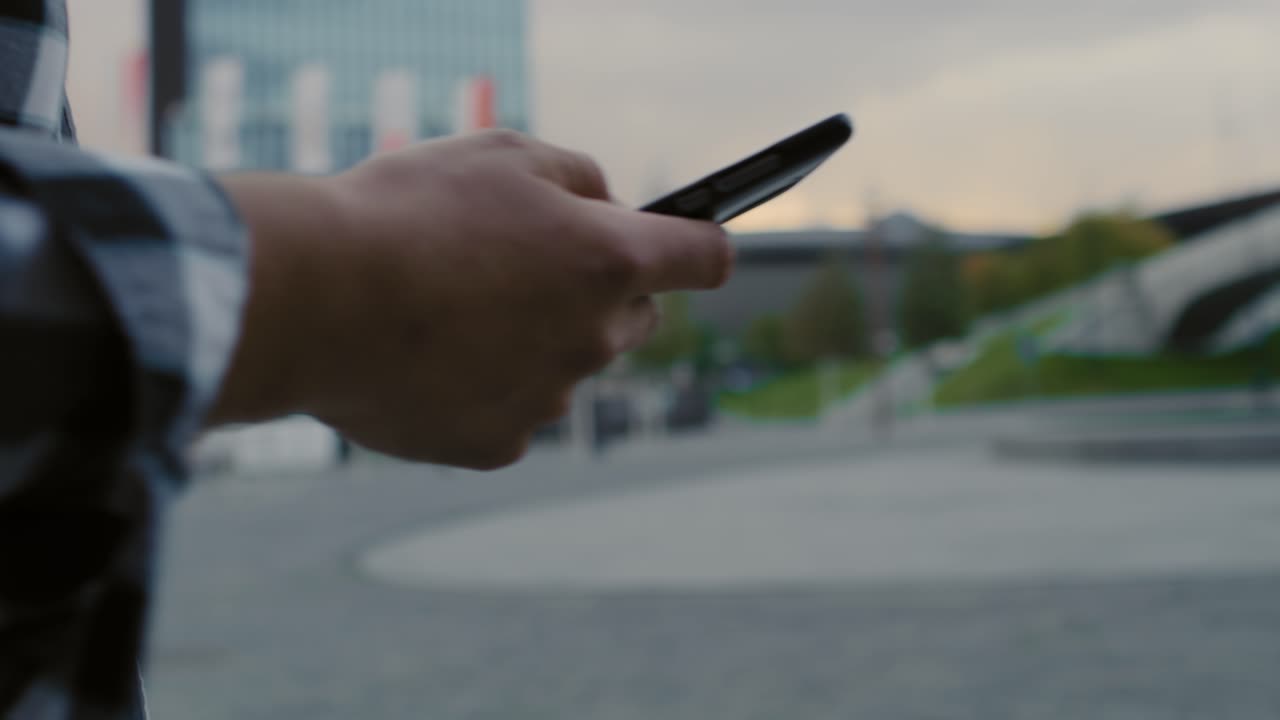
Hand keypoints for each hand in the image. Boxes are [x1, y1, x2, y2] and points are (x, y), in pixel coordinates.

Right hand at [210, 130, 732, 468]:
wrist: (311, 301)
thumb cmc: (404, 212)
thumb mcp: (501, 154)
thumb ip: (577, 178)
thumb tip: (607, 205)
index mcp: (608, 260)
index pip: (704, 258)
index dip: (698, 244)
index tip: (686, 242)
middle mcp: (593, 338)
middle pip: (633, 318)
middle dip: (601, 292)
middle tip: (533, 267)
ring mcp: (547, 399)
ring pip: (563, 366)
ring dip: (531, 341)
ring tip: (451, 311)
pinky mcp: (496, 444)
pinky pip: (509, 412)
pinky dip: (481, 388)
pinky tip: (428, 359)